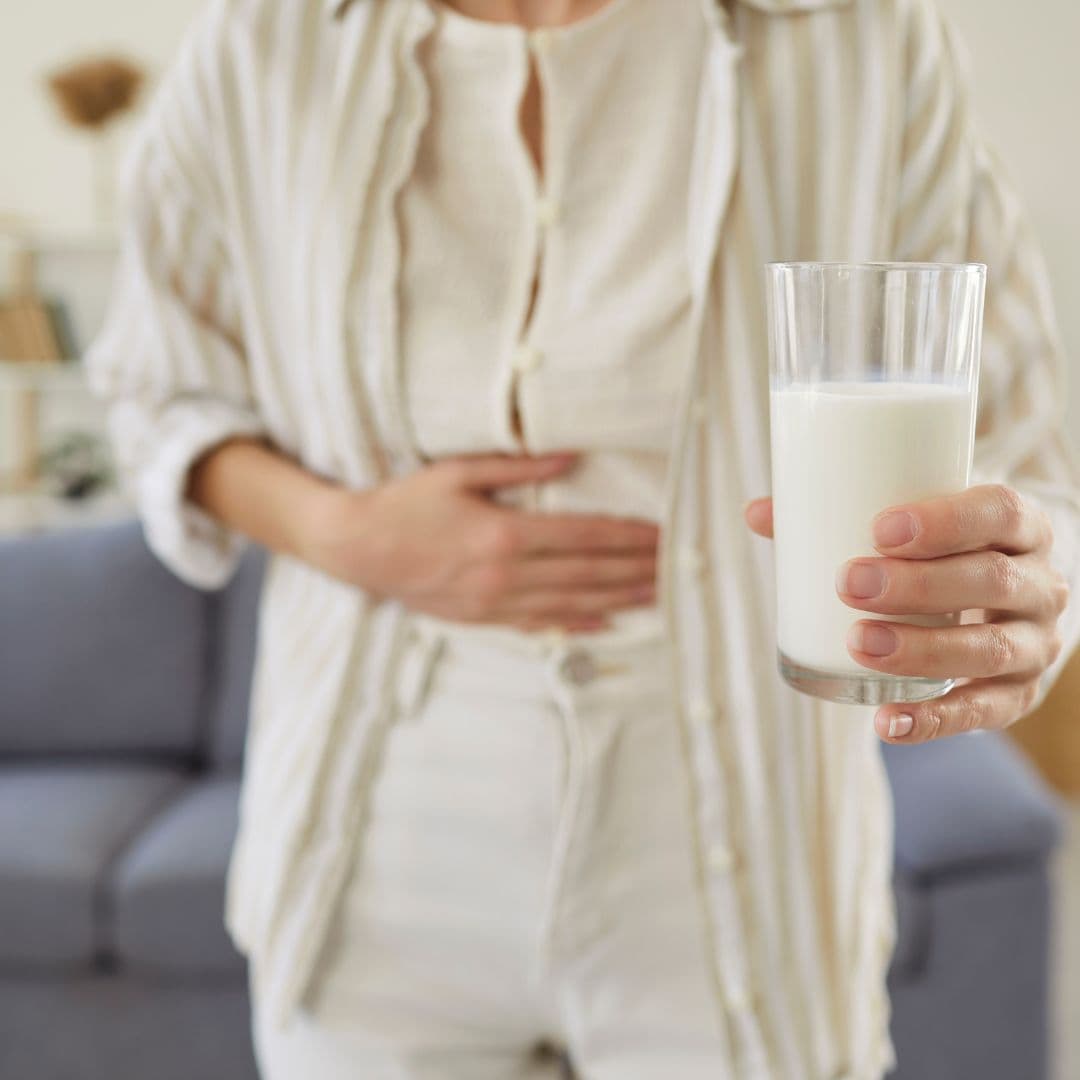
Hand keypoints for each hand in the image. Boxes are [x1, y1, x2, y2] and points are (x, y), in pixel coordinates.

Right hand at [304, 452, 658, 631]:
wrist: (357, 548)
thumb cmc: (405, 503)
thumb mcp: (458, 472)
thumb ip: (518, 466)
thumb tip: (572, 457)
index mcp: (505, 533)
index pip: (585, 535)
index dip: (630, 537)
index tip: (662, 533)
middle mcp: (507, 574)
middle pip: (589, 572)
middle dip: (637, 569)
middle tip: (676, 566)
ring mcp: (496, 601)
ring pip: (573, 602)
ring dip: (620, 598)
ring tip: (658, 594)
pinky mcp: (484, 618)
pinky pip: (541, 623)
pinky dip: (578, 623)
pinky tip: (607, 621)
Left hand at [745, 485, 1068, 742]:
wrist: (1001, 604)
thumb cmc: (942, 553)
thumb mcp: (914, 527)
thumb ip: (839, 516)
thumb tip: (757, 511)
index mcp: (1019, 529)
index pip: (1000, 513)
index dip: (946, 520)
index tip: (880, 529)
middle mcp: (1040, 585)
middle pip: (992, 580)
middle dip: (918, 585)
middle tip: (850, 585)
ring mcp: (1034, 643)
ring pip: (990, 648)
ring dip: (922, 649)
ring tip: (860, 644)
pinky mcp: (1019, 695)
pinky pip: (984, 713)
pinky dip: (935, 720)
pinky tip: (888, 723)